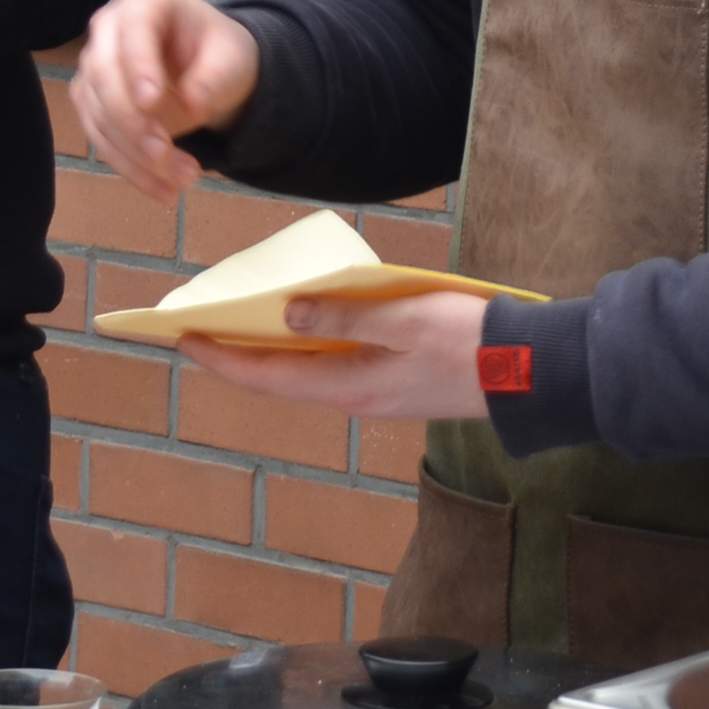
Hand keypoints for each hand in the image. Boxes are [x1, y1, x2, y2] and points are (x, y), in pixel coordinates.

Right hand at [69, 0, 258, 205]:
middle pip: (104, 75)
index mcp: (145, 1)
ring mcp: (94, 67)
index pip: (133, 29)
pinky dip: (130, 169)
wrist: (211, 72)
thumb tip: (193, 106)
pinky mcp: (92, 104)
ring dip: (135, 156)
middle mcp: (109, 29)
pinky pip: (101, 140)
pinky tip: (162, 190)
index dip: (138, 65)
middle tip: (166, 156)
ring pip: (99, 115)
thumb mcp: (233, 60)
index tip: (152, 102)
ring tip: (181, 183)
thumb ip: (214, 78)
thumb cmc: (220, 54)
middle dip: (133, 122)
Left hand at [179, 290, 490, 421]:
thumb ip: (342, 316)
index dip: (222, 356)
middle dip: (238, 353)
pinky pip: (334, 364)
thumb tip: (288, 313)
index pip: (267, 374)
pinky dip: (309, 345)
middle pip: (280, 376)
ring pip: (307, 371)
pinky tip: (304, 321)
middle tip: (199, 328)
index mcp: (349, 385)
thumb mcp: (402, 319)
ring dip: (272, 349)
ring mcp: (374, 392)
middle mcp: (354, 395)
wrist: (524, 371)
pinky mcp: (392, 383)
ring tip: (240, 321)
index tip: (184, 339)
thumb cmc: (467, 341)